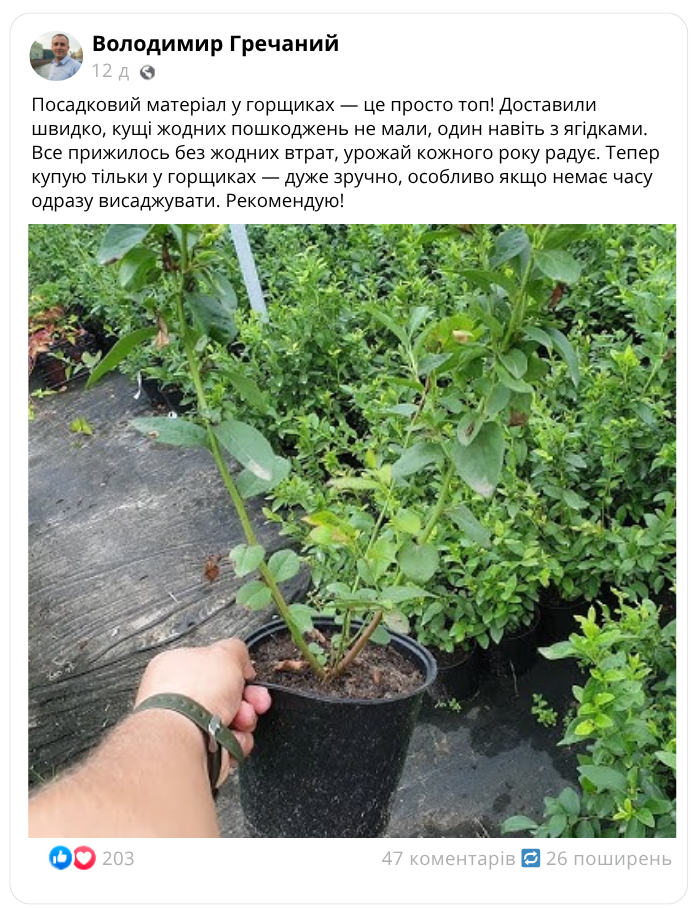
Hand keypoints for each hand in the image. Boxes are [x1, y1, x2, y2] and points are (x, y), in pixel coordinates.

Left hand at [135, 639, 271, 781]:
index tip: (249, 677)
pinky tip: (231, 738)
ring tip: (241, 720)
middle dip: (246, 700)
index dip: (236, 672)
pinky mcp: (195, 748)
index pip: (212, 667)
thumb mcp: (225, 654)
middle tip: (253, 701)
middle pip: (225, 695)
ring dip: (244, 720)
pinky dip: (235, 741)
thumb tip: (242, 661)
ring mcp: (185, 724)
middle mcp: (177, 696)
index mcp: (175, 666)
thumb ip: (236, 650)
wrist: (184, 737)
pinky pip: (226, 743)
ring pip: (229, 720)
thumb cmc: (193, 695)